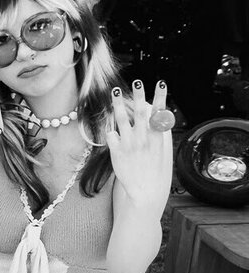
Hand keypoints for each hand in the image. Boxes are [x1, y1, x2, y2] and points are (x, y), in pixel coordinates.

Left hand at [107, 80, 172, 210]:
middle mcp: (143, 139)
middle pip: (139, 112)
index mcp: (157, 137)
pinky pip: (110, 134)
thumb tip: (158, 114)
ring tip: (114, 92)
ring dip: (118, 104)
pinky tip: (109, 126)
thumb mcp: (163, 151)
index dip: (160, 97)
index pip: (159, 113)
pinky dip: (110, 129)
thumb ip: (159, 132)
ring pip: (121, 119)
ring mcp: (129, 145)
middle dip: (138, 95)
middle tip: (137, 81)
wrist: (145, 192)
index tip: (160, 83)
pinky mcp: (116, 153)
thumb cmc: (155, 171)